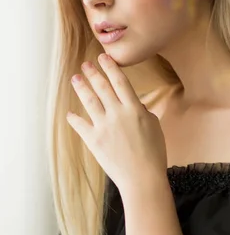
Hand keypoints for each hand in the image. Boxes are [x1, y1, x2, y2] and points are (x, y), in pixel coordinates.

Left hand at [67, 53, 167, 194]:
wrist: (142, 178)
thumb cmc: (154, 153)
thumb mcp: (154, 126)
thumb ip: (143, 112)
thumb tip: (134, 104)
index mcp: (134, 109)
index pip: (120, 81)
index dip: (110, 67)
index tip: (103, 57)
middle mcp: (117, 114)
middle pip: (102, 87)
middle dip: (93, 73)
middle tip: (85, 64)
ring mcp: (104, 127)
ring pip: (89, 101)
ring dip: (81, 88)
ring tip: (75, 78)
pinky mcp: (94, 141)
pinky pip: (80, 126)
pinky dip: (74, 119)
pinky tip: (69, 113)